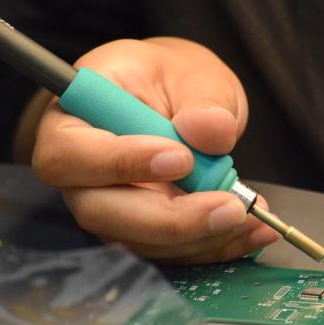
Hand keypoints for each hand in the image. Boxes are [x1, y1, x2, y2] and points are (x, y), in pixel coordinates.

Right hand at [33, 37, 279, 262]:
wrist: (184, 98)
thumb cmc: (174, 78)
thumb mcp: (194, 72)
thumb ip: (202, 98)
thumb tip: (209, 131)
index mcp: (73, 117)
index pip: (69, 153)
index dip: (121, 163)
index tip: (182, 158)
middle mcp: (80, 171)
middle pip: (101, 212)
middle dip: (170, 219)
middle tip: (229, 207)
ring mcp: (109, 205)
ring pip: (139, 241)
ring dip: (200, 237)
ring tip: (250, 214)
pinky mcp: (142, 230)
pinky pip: (172, 251)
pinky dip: (216, 245)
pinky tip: (254, 230)